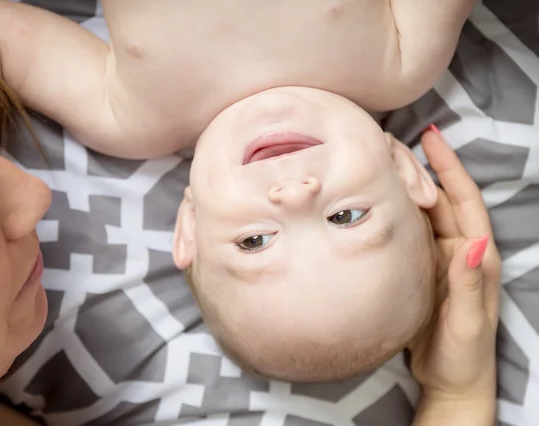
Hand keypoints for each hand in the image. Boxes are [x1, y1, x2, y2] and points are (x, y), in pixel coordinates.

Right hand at [408, 129, 500, 402]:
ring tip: (382, 164)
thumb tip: (473, 242)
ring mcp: (436, 259)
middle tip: (394, 144)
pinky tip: (376, 203)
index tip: (432, 138)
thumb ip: (468, 283)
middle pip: (439, 199)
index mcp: (475, 257)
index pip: (463, 200)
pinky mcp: (419, 269)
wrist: (451, 381)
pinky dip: (394, 213)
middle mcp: (457, 251)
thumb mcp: (468, 323)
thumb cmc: (464, 355)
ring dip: (406, 188)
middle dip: (421, 169)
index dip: (450, 167)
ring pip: (421, 213)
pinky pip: (406, 233)